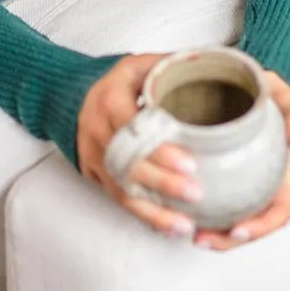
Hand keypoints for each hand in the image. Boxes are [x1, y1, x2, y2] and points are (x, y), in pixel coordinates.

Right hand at [76, 54, 205, 238]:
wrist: (73, 96)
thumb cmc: (116, 81)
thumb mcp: (138, 64)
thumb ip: (170, 66)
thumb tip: (216, 64)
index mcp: (109, 100)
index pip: (133, 130)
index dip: (160, 150)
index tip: (190, 163)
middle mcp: (97, 131)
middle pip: (128, 165)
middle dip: (162, 183)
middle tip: (195, 193)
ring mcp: (93, 157)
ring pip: (122, 190)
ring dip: (154, 211)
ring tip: (184, 224)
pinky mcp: (95, 175)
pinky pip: (118, 200)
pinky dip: (144, 215)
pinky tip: (168, 226)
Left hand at [192, 69, 289, 250]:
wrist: (236, 82)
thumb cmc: (258, 90)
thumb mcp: (279, 92)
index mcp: (284, 170)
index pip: (280, 209)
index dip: (262, 225)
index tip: (237, 229)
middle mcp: (267, 181)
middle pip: (254, 223)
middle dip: (231, 239)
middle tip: (202, 239)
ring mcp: (246, 182)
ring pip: (235, 221)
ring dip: (217, 235)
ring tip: (194, 236)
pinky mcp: (224, 179)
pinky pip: (218, 205)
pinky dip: (205, 216)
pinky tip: (185, 216)